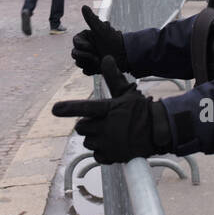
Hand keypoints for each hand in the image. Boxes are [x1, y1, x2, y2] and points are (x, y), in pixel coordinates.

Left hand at [52, 57, 170, 163]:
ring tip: (108, 133)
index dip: (68, 108)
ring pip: (87, 141)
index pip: (84, 108)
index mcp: (108, 109)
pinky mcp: (111, 156)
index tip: (55, 109)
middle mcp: (106, 127)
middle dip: (87, 124)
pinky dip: (101, 151)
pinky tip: (111, 144)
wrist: (158, 131)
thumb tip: (106, 58)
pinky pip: (96, 155)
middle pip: (81, 128)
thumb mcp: (127, 92)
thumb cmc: (141, 110)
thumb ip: (113, 77)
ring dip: (94, 138)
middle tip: (101, 122)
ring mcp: (109, 143)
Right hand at [71, 5, 127, 75]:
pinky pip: (85, 71)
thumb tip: (84, 7)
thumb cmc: (114, 41)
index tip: (91, 47)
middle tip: (98, 57)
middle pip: (75, 54)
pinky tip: (100, 67)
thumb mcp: (102, 30)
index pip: (75, 42)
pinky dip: (92, 70)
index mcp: (85, 37)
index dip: (82, 46)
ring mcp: (88, 57)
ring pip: (79, 63)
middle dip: (86, 56)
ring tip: (100, 61)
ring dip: (89, 63)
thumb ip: (92, 19)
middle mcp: (85, 47)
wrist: (125, 56)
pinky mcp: (92, 67)